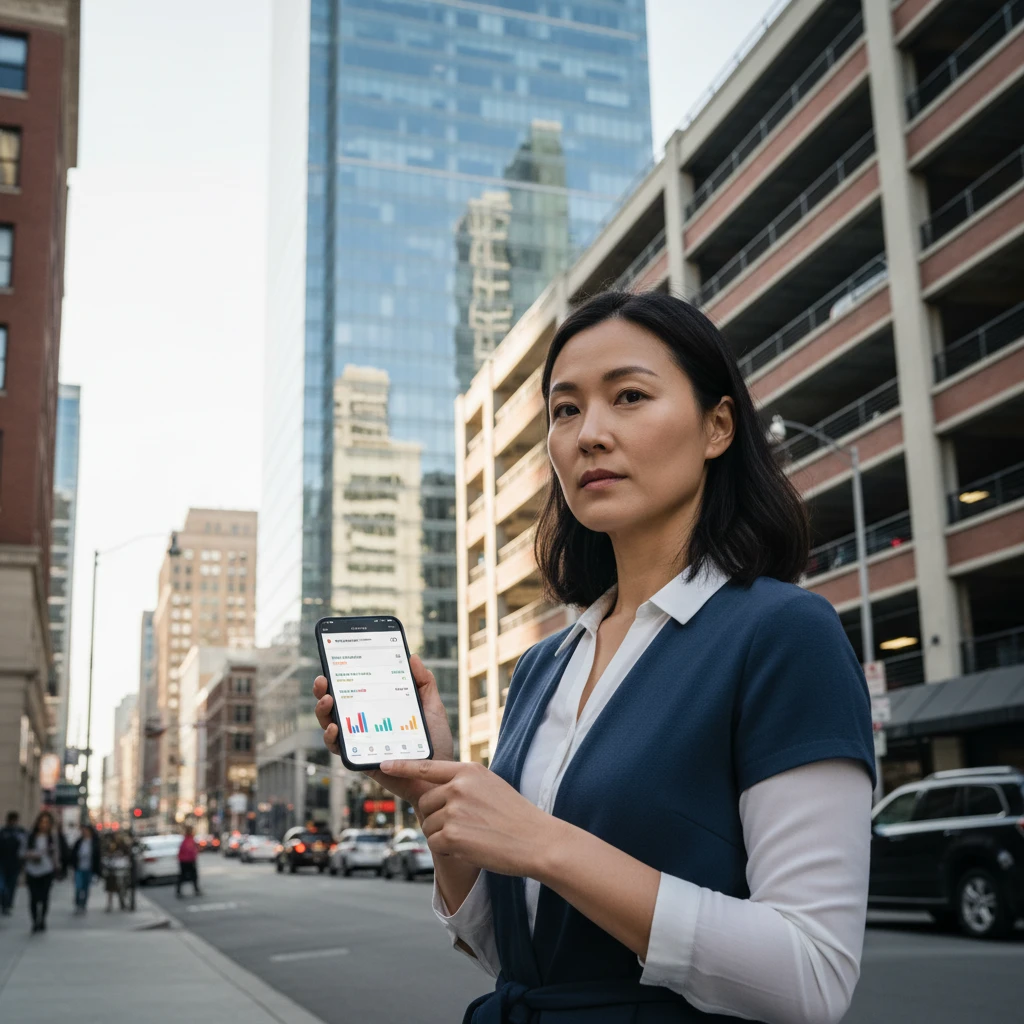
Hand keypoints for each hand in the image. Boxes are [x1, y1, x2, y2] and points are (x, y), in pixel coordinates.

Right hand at [313, 654, 453, 812]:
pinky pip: (338, 749)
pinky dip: (331, 738)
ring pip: (330, 724)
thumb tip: (412, 656)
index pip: (355, 688)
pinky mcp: (359, 758)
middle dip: (323, 690)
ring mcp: (360, 740)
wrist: (439, 777)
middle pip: (337, 704)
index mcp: (379, 707)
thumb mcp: (432, 707)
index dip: (341, 675)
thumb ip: (424, 682)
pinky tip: (335, 728)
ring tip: (328, 699)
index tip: (334, 660)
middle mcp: (365, 722)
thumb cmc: (436, 742)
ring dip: (322, 711)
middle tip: (323, 680)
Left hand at [379, 759, 557, 877]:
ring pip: (429, 826)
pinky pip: (434, 844)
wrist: (536, 840)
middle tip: (462, 828)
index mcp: (469, 770)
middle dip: (436, 818)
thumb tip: (439, 794)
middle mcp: (458, 786)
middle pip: (425, 803)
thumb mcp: (492, 786)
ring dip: (444, 836)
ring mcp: (454, 810)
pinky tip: (470, 848)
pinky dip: (448, 851)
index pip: (427, 766)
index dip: (403, 766)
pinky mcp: (452, 835)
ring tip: (473, 837)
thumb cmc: (517, 817)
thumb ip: (464, 784)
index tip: (384, 765)